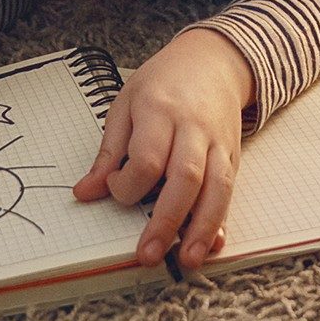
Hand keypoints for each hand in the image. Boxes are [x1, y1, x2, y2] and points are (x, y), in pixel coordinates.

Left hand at [75, 28, 253, 268]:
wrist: (213, 61)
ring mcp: (218, 143)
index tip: (116, 189)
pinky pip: (230, 191)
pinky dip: (222, 219)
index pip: (147, 157)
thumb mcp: (126, 105)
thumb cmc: (164, 83)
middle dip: (167, 220)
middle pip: (184, 177)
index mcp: (159, 111)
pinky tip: (215, 243)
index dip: (128, 184)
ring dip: (202, 228)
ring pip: (216, 188)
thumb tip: (85, 193)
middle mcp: (193, 128)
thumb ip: (109, 152)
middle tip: (147, 254)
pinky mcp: (233, 156)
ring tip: (187, 259)